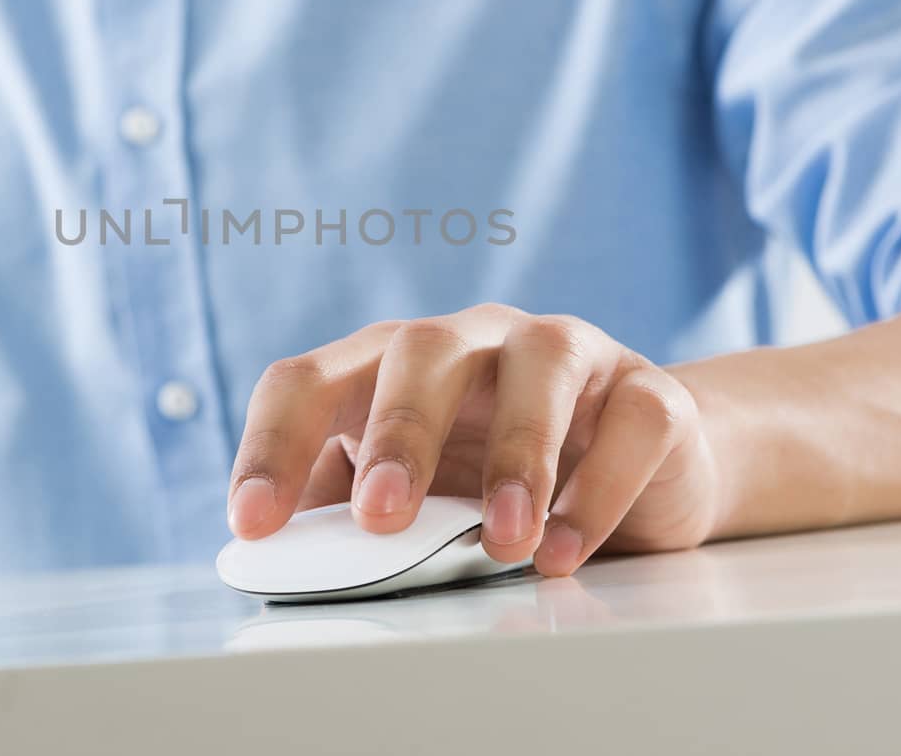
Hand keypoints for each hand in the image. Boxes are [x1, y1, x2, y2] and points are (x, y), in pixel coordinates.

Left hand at [227, 304, 720, 575]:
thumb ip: (353, 517)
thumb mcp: (418, 498)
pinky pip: (629, 419)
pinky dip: (598, 487)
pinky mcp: (645, 390)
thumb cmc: (498, 477)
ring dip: (515, 456)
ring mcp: (564, 352)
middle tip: (382, 516)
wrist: (641, 468)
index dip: (272, 445)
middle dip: (397, 432)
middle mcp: (474, 340)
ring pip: (537, 364)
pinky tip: (566, 546)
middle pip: (419, 350)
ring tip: (503, 542)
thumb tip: (287, 561)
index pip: (308, 380)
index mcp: (392, 363)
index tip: (255, 522)